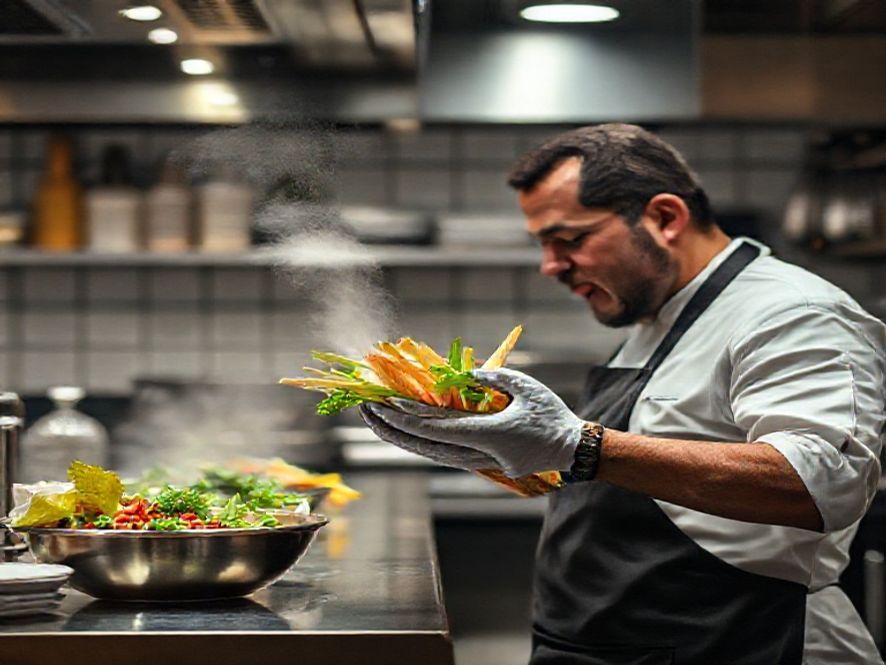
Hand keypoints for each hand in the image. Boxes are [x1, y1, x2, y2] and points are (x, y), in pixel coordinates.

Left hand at [361, 368, 583, 477]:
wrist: (571, 451)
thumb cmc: (551, 415)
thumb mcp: (525, 387)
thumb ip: (492, 378)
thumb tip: (462, 375)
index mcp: (489, 434)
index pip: (437, 428)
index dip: (407, 417)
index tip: (384, 404)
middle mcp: (478, 454)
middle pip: (424, 446)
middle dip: (391, 429)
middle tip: (365, 412)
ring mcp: (478, 463)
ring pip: (430, 455)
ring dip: (401, 438)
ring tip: (378, 421)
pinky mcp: (481, 464)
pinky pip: (442, 454)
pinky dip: (420, 443)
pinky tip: (405, 432)